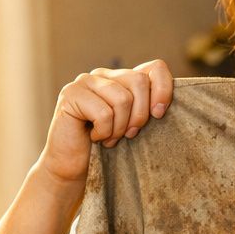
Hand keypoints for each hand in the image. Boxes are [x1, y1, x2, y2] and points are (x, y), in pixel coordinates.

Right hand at [41, 59, 174, 182]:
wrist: (72, 166)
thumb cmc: (106, 147)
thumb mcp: (133, 125)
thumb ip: (146, 108)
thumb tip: (163, 105)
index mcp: (121, 78)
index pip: (155, 68)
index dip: (163, 90)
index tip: (159, 114)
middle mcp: (103, 74)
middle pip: (139, 82)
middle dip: (139, 115)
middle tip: (128, 134)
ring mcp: (85, 81)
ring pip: (122, 99)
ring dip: (119, 128)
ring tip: (109, 138)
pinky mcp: (71, 94)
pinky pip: (104, 113)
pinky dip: (104, 133)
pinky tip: (93, 137)